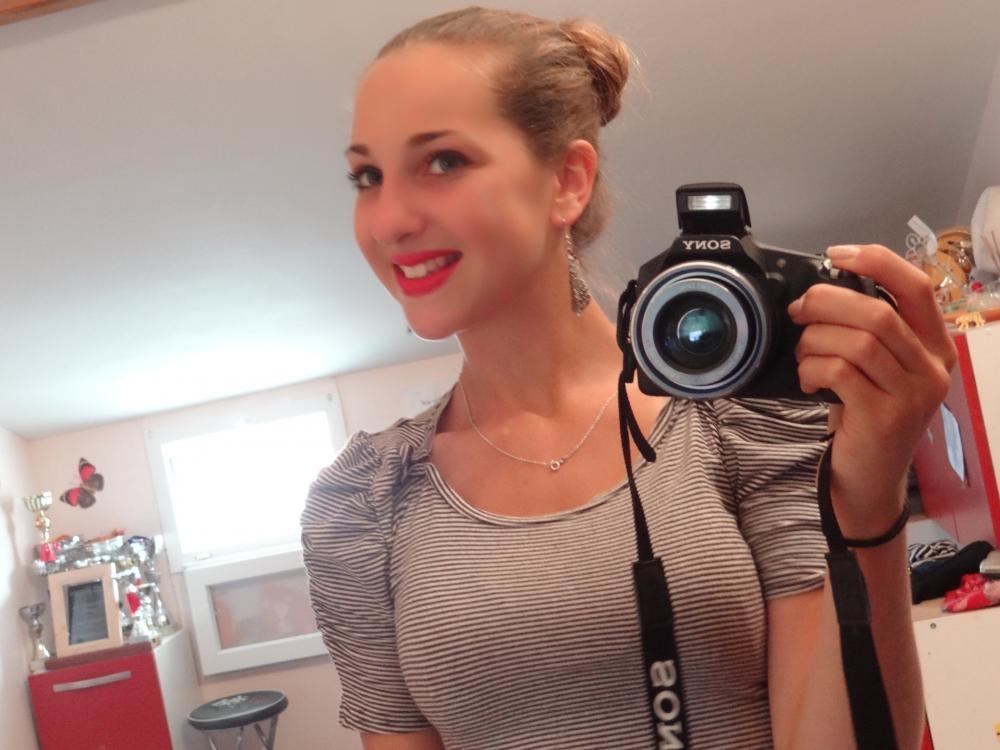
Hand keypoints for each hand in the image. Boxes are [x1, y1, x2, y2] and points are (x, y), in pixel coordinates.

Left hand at [787, 244, 956, 535]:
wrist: (867, 478)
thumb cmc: (865, 415)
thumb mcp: (876, 368)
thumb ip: (866, 331)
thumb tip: (822, 290)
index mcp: (934, 346)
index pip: (916, 286)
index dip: (876, 262)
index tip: (837, 254)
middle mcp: (933, 368)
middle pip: (878, 312)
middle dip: (827, 303)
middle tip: (799, 312)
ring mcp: (913, 394)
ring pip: (857, 341)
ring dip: (815, 340)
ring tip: (803, 355)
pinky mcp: (886, 417)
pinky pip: (841, 372)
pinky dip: (814, 368)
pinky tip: (808, 380)